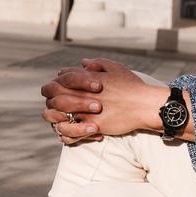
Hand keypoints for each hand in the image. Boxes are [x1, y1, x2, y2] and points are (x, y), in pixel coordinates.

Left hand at [41, 58, 165, 142]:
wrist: (144, 105)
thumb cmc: (132, 85)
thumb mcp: (115, 67)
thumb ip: (97, 63)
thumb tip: (83, 63)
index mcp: (86, 78)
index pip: (61, 78)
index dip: (56, 82)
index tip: (57, 86)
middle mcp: (82, 94)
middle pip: (54, 95)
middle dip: (51, 98)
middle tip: (54, 103)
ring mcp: (85, 111)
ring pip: (58, 114)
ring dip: (54, 116)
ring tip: (59, 118)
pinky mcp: (92, 126)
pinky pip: (71, 132)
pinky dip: (66, 133)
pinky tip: (68, 133)